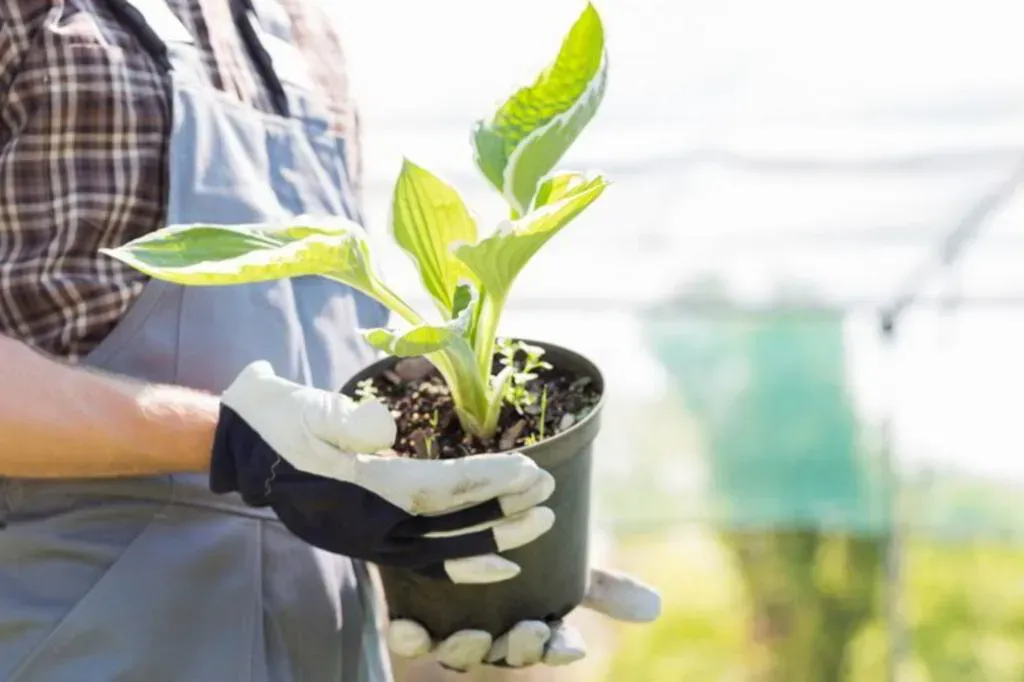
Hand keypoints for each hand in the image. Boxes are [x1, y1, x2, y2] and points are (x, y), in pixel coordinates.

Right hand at [209, 361, 555, 582]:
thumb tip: (382, 428)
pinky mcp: (369, 539)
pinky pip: (426, 559)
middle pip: (452, 525)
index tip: (532, 470)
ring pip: (444, 548)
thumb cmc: (279, 417)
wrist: (242, 444)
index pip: (439, 490)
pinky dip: (463, 562)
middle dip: (504, 511)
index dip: (488, 482)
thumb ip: (343, 418)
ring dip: (494, 538)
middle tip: (551, 497)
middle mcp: (368, 525)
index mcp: (359, 490)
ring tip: (541, 524)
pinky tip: (495, 561)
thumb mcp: (304, 407)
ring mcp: (369, 539)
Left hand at [386, 567, 660, 669]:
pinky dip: (410, 636)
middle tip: (528, 629)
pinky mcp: (413, 612)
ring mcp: (451, 626)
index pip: (552, 646)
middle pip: (507, 653)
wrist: (458, 524)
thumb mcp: (563, 563)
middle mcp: (492, 633)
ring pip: (460, 652)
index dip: (560, 649)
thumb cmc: (517, 552)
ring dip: (468, 649)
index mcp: (531, 625)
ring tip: (474, 633)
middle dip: (520, 648)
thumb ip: (603, 585)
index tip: (570, 643)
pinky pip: (409, 636)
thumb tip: (657, 607)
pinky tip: (410, 626)